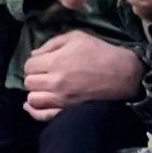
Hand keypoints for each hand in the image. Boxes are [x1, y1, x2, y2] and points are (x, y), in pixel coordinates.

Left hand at [21, 31, 143, 120]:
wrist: (122, 74)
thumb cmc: (100, 52)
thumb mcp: (76, 37)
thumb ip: (52, 43)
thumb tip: (34, 54)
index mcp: (56, 61)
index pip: (29, 66)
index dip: (33, 63)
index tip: (42, 63)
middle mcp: (55, 82)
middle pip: (29, 82)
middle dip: (34, 77)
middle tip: (44, 75)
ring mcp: (61, 99)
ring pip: (32, 99)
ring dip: (35, 92)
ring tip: (44, 88)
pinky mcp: (67, 110)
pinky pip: (43, 116)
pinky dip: (35, 111)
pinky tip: (33, 106)